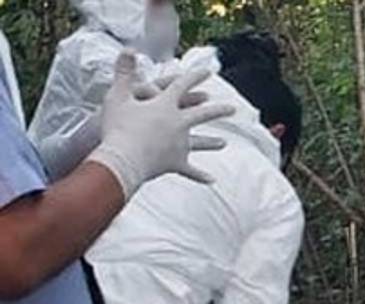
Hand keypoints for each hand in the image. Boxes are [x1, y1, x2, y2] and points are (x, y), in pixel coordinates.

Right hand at [86, 49, 234, 199]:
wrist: (122, 157)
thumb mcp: (117, 95)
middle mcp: (178, 123)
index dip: (194, 77)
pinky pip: (189, 170)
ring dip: (211, 143)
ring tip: (224, 143)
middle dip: (218, 110)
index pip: (182, 86)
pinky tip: (211, 180)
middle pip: (202, 114)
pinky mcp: (174, 163)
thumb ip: (125, 72)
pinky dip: (199, 175)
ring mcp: (179, 144)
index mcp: (165, 105)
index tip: (207, 72)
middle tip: (233, 109)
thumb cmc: (117, 126)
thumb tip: (130, 48)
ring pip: (199, 142)